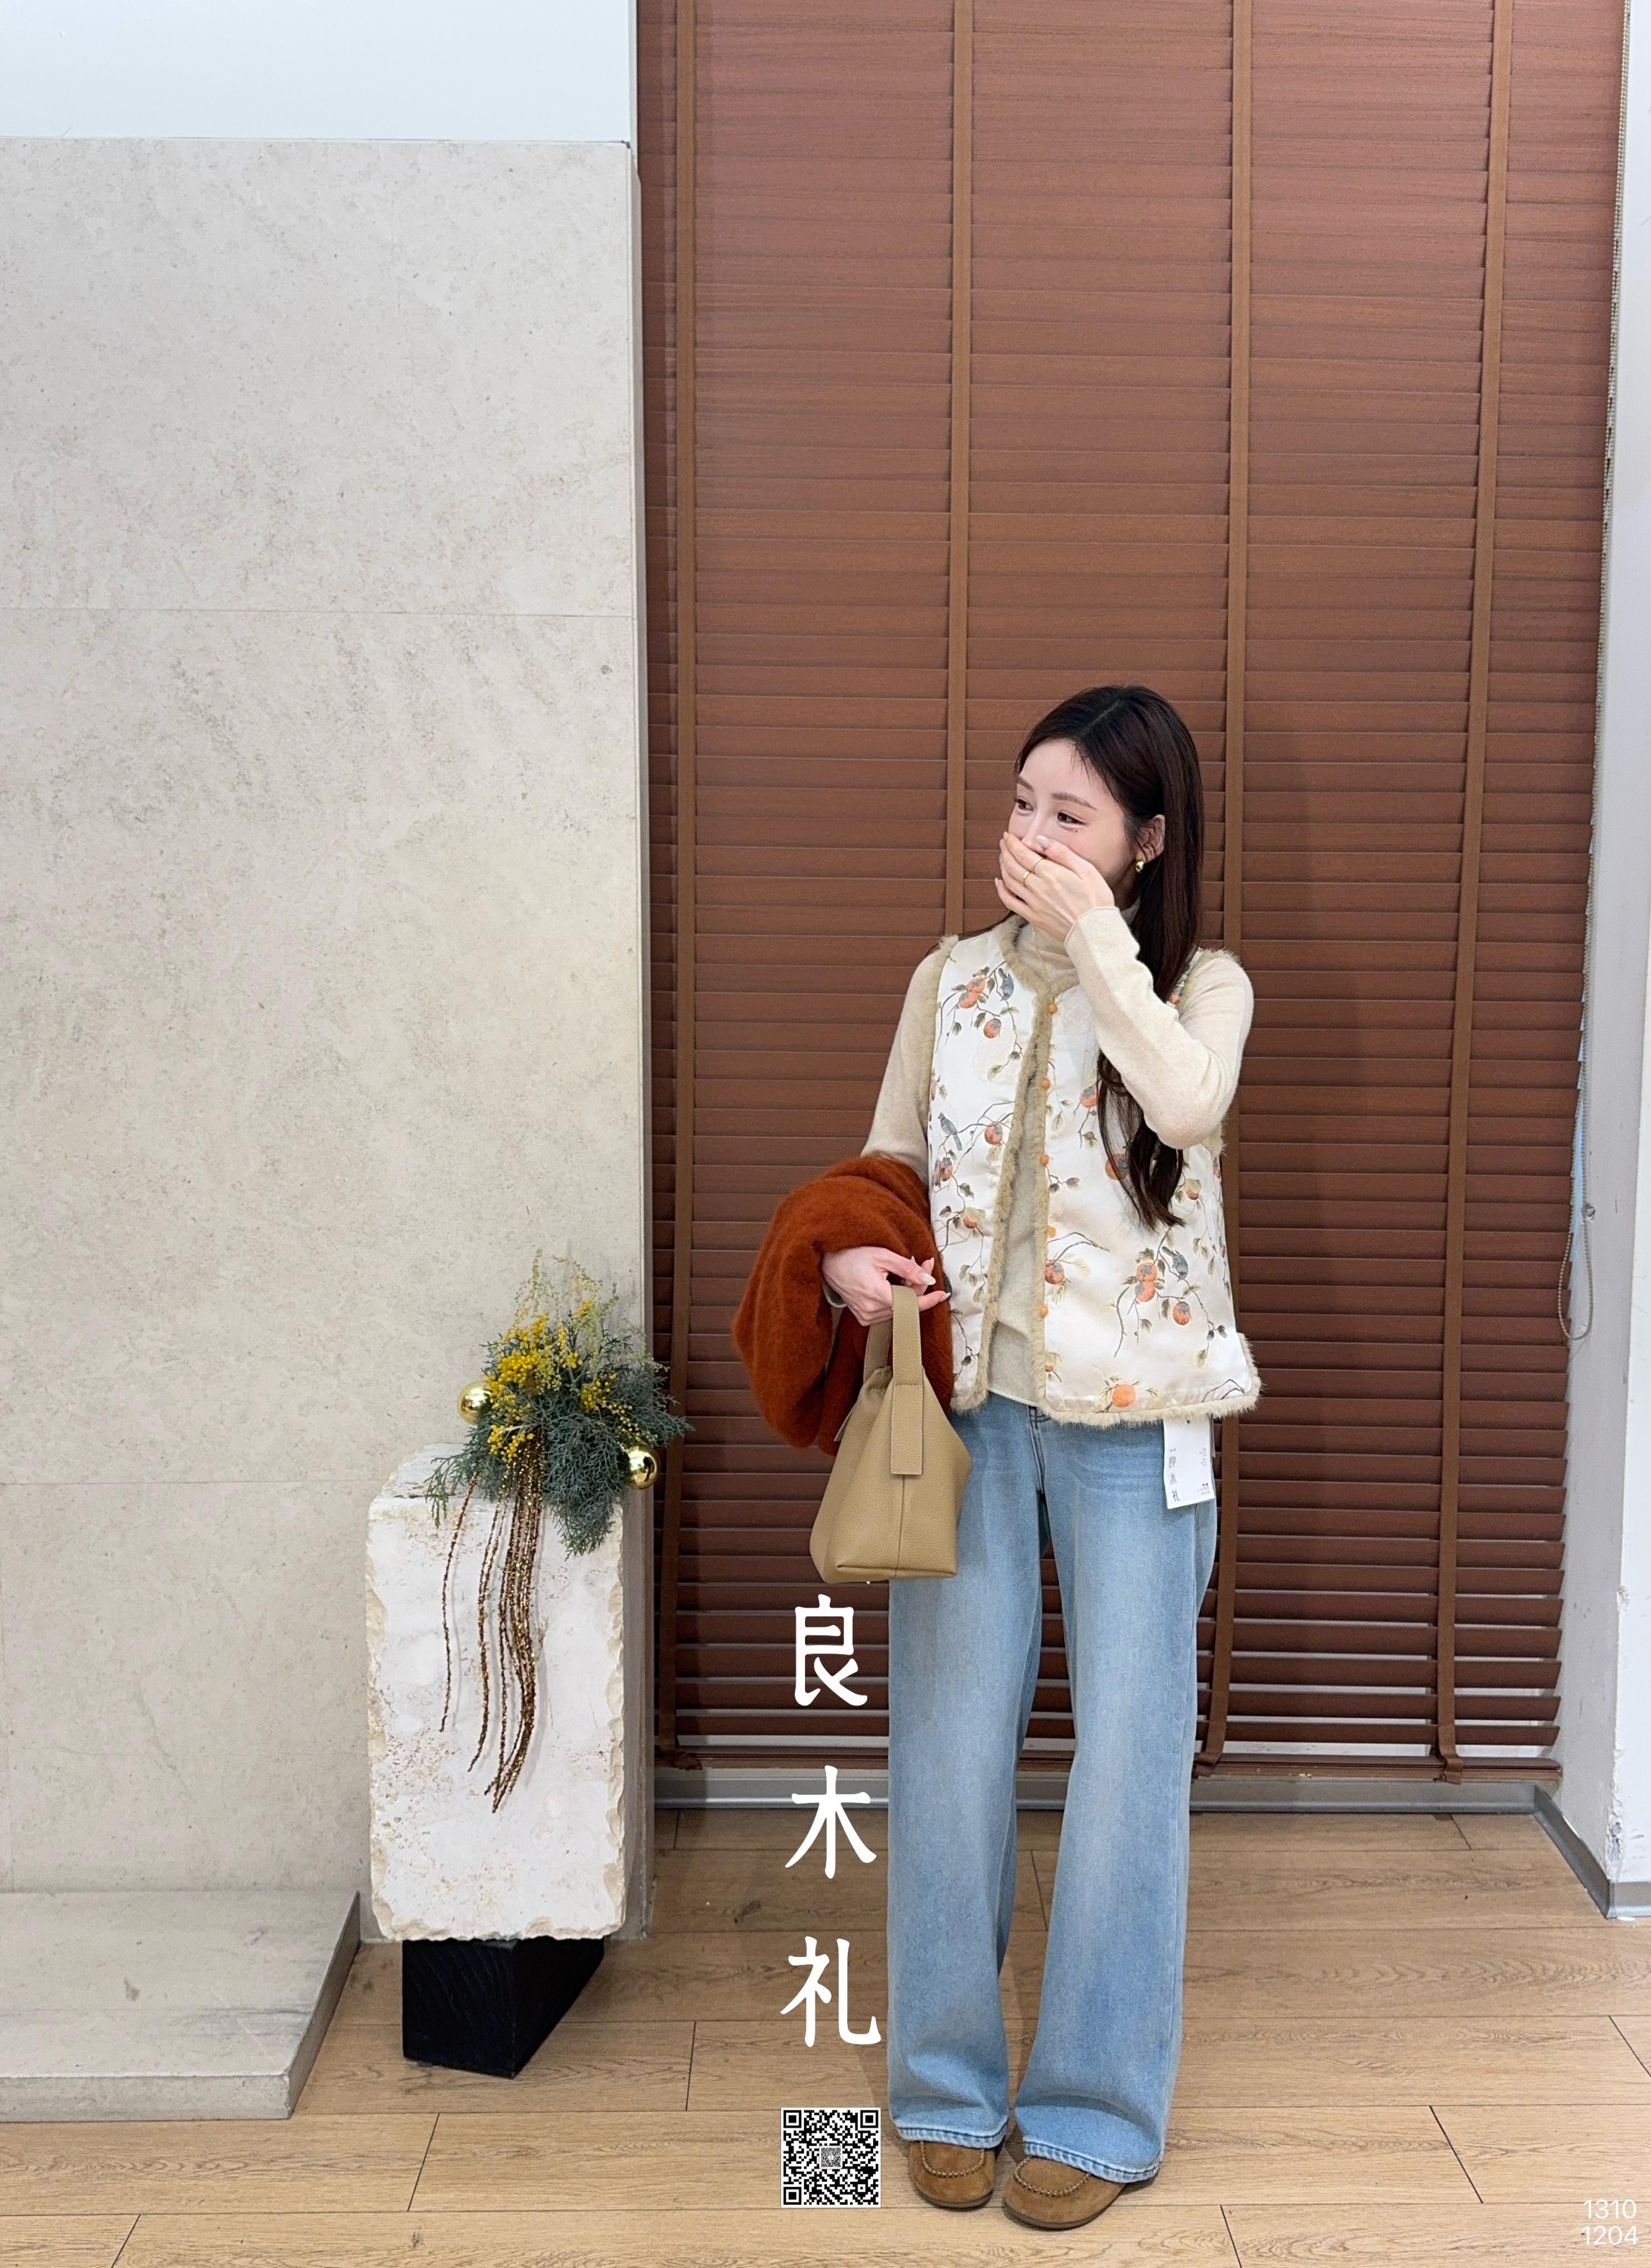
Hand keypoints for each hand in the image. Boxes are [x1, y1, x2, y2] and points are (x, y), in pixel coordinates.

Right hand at [821, 1246, 949, 1326]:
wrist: (828, 1263)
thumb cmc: (852, 1255)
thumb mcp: (882, 1255)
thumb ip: (907, 1268)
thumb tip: (929, 1280)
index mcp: (877, 1295)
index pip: (911, 1304)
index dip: (930, 1300)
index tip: (944, 1294)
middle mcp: (872, 1310)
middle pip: (907, 1304)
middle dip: (918, 1286)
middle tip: (923, 1265)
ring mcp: (867, 1316)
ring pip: (899, 1308)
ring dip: (906, 1292)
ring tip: (902, 1271)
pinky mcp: (864, 1318)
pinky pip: (888, 1311)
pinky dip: (895, 1298)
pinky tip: (892, 1283)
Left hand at [995, 830, 1114, 938]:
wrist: (1095, 930)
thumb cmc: (1095, 898)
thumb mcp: (1085, 869)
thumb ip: (1062, 853)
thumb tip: (1040, 840)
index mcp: (1051, 873)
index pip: (1023, 854)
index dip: (1013, 844)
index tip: (1009, 836)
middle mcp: (1038, 887)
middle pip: (1013, 865)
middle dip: (1006, 851)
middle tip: (1004, 843)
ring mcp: (1033, 903)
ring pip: (1009, 881)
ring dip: (1003, 866)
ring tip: (1002, 857)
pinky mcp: (1032, 916)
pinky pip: (1010, 902)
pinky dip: (1001, 890)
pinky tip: (999, 882)